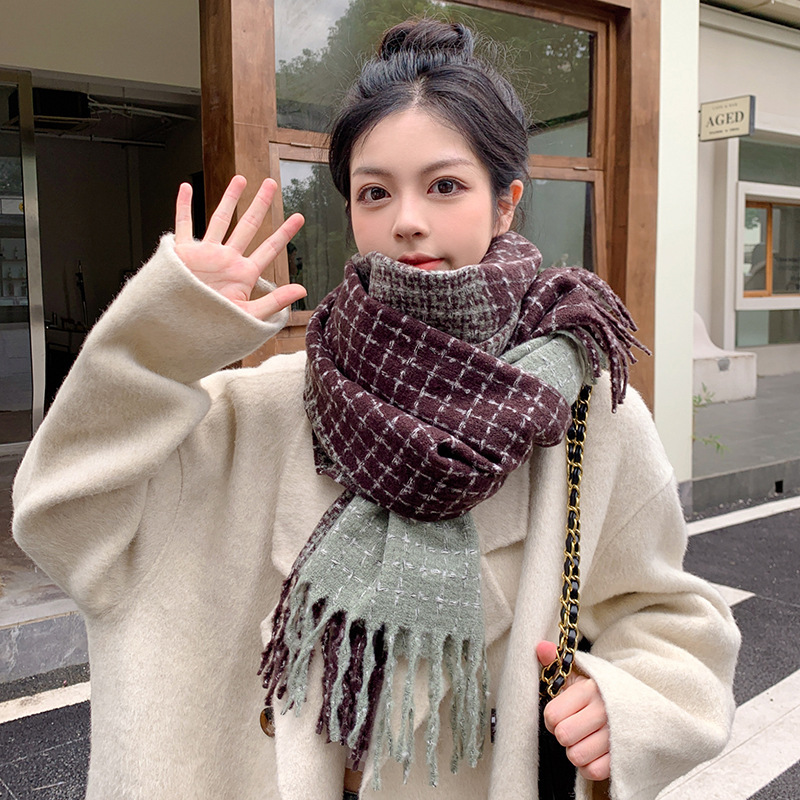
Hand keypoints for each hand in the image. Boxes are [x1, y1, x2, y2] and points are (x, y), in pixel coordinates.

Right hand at [174, 175, 306, 320]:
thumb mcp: (248, 316)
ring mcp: (205, 255)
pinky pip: (183, 226)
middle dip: (260, 204)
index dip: (285, 232)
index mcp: (243, 274)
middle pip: (248, 225)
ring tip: (241, 180)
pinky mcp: (183, 255)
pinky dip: (183, 206)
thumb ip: (275, 302)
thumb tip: (302, 289)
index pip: (270, 248)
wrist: (181, 332)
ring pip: (219, 220)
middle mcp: (226, 261)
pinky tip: (186, 188)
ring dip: (229, 199)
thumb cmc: (212, 329)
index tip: (299, 217)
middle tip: (272, 184)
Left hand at [537, 640, 610, 782]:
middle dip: (562, 734)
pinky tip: (592, 752)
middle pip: (564, 736)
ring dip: (575, 750)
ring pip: (576, 756)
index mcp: (588, 689)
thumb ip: (554, 660)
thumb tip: (540, 647)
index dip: (550, 719)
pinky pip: (593, 771)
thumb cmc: (595, 690)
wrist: (634, 703)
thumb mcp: (576, 672)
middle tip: (571, 727)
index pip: (552, 715)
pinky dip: (588, 765)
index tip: (559, 715)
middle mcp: (603, 710)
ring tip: (582, 738)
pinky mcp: (623, 756)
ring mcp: (615, 734)